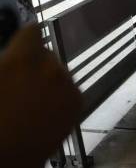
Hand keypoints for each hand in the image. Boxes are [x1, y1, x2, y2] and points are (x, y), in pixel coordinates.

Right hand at [0, 25, 82, 166]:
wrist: (9, 156)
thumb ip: (6, 63)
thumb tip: (12, 59)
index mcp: (22, 61)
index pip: (32, 31)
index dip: (25, 39)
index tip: (20, 46)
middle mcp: (50, 68)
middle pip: (46, 54)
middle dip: (34, 64)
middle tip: (20, 83)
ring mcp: (68, 85)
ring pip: (59, 72)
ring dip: (48, 80)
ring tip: (32, 101)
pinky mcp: (78, 102)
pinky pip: (70, 89)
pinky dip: (60, 95)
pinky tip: (44, 111)